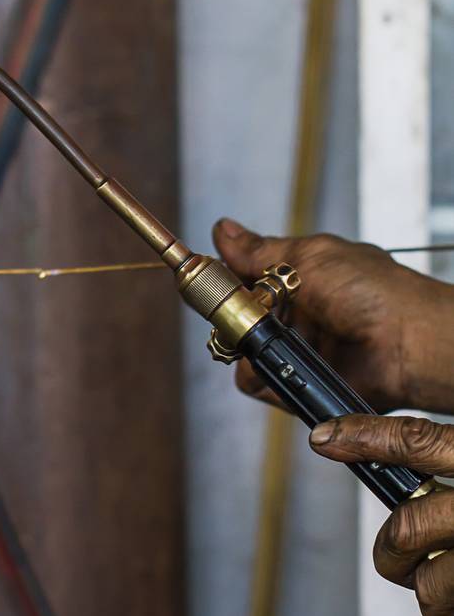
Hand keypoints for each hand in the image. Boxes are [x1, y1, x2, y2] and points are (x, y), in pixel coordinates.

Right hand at [214, 219, 453, 415]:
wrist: (410, 343)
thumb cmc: (375, 291)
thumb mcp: (309, 257)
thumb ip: (258, 251)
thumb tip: (222, 230)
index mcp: (296, 278)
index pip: (242, 277)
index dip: (223, 279)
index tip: (206, 279)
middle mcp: (295, 314)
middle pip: (236, 319)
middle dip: (232, 318)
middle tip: (245, 315)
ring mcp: (299, 349)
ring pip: (244, 355)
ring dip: (251, 350)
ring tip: (274, 341)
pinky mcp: (303, 383)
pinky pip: (263, 385)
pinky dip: (267, 379)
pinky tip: (287, 365)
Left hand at [310, 414, 453, 615]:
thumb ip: (442, 455)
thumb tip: (368, 449)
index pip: (419, 440)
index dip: (366, 436)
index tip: (322, 437)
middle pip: (408, 526)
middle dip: (392, 546)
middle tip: (400, 550)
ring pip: (427, 583)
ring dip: (423, 587)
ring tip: (439, 580)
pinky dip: (446, 615)